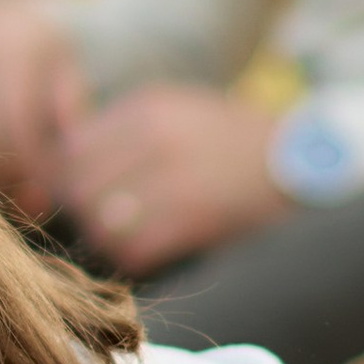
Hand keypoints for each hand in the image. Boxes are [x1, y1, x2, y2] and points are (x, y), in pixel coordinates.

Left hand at [56, 87, 285, 276]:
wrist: (302, 159)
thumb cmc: (232, 139)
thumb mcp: (177, 110)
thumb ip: (119, 124)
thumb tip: (61, 134)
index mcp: (147, 107)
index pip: (72, 149)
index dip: (65, 180)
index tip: (79, 196)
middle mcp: (155, 136)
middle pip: (79, 186)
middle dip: (80, 212)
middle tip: (97, 224)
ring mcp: (176, 176)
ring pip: (100, 219)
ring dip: (104, 237)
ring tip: (123, 238)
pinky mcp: (196, 216)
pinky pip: (134, 246)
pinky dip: (133, 256)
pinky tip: (149, 252)